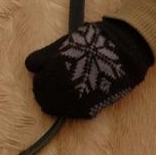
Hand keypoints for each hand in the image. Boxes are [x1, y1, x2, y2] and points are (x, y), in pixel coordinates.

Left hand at [24, 18, 153, 118]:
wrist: (125, 50)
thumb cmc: (92, 42)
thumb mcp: (63, 43)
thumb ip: (43, 56)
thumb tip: (31, 68)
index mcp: (55, 71)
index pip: (37, 85)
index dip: (40, 80)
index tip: (44, 74)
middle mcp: (64, 90)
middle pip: (44, 100)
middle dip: (45, 92)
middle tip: (52, 84)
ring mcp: (78, 101)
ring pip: (57, 109)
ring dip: (56, 101)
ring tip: (64, 90)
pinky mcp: (92, 108)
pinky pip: (73, 113)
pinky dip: (70, 107)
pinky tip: (76, 96)